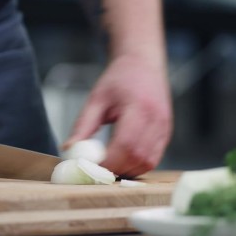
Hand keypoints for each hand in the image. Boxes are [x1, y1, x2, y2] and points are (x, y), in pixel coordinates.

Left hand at [63, 54, 172, 177]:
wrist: (143, 64)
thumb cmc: (120, 78)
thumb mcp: (96, 98)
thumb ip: (83, 125)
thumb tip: (69, 150)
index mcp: (139, 107)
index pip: (126, 144)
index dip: (109, 161)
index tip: (90, 167)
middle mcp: (156, 119)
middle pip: (138, 157)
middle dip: (116, 169)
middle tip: (96, 172)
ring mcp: (164, 128)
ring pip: (148, 162)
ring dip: (128, 170)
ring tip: (108, 166)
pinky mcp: (166, 133)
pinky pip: (153, 158)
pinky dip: (136, 165)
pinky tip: (122, 160)